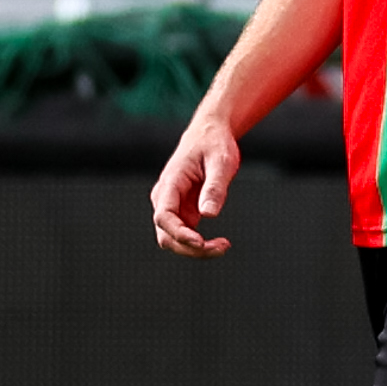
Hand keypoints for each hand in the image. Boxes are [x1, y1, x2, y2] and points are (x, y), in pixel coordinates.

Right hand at [151, 111, 243, 257]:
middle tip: (221, 247)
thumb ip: (214, 187)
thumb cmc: (214, 145)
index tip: (200, 241)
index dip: (179, 232)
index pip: (163, 216)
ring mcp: (173, 207)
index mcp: (170, 183)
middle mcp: (165, 198)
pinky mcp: (184, 212)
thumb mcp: (221, 162)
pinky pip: (185, 235)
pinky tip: (219, 243)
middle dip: (189, 248)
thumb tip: (209, 214)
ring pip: (173, 239)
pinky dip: (200, 244)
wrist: (209, 135)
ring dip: (194, 250)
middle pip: (166, 234)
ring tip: (223, 246)